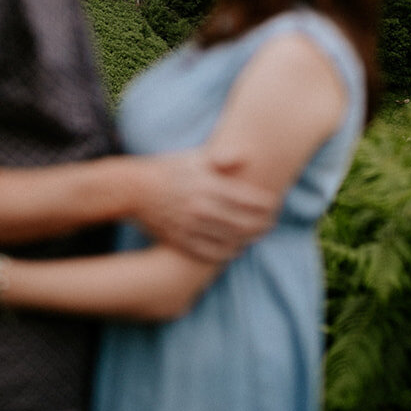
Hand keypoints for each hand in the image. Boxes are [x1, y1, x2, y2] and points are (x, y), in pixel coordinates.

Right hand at [131, 148, 277, 262]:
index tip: (275, 205)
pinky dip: (226, 254)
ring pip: (230, 241)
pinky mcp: (181, 240)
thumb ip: (222, 157)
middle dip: (262, 225)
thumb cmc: (169, 169)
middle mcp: (202, 207)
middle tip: (271, 224)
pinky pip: (209, 253)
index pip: (250, 200)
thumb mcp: (194, 158)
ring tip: (257, 236)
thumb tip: (247, 157)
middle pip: (244, 224)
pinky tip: (235, 250)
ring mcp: (191, 226)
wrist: (134, 189)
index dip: (268, 205)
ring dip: (248, 240)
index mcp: (209, 185)